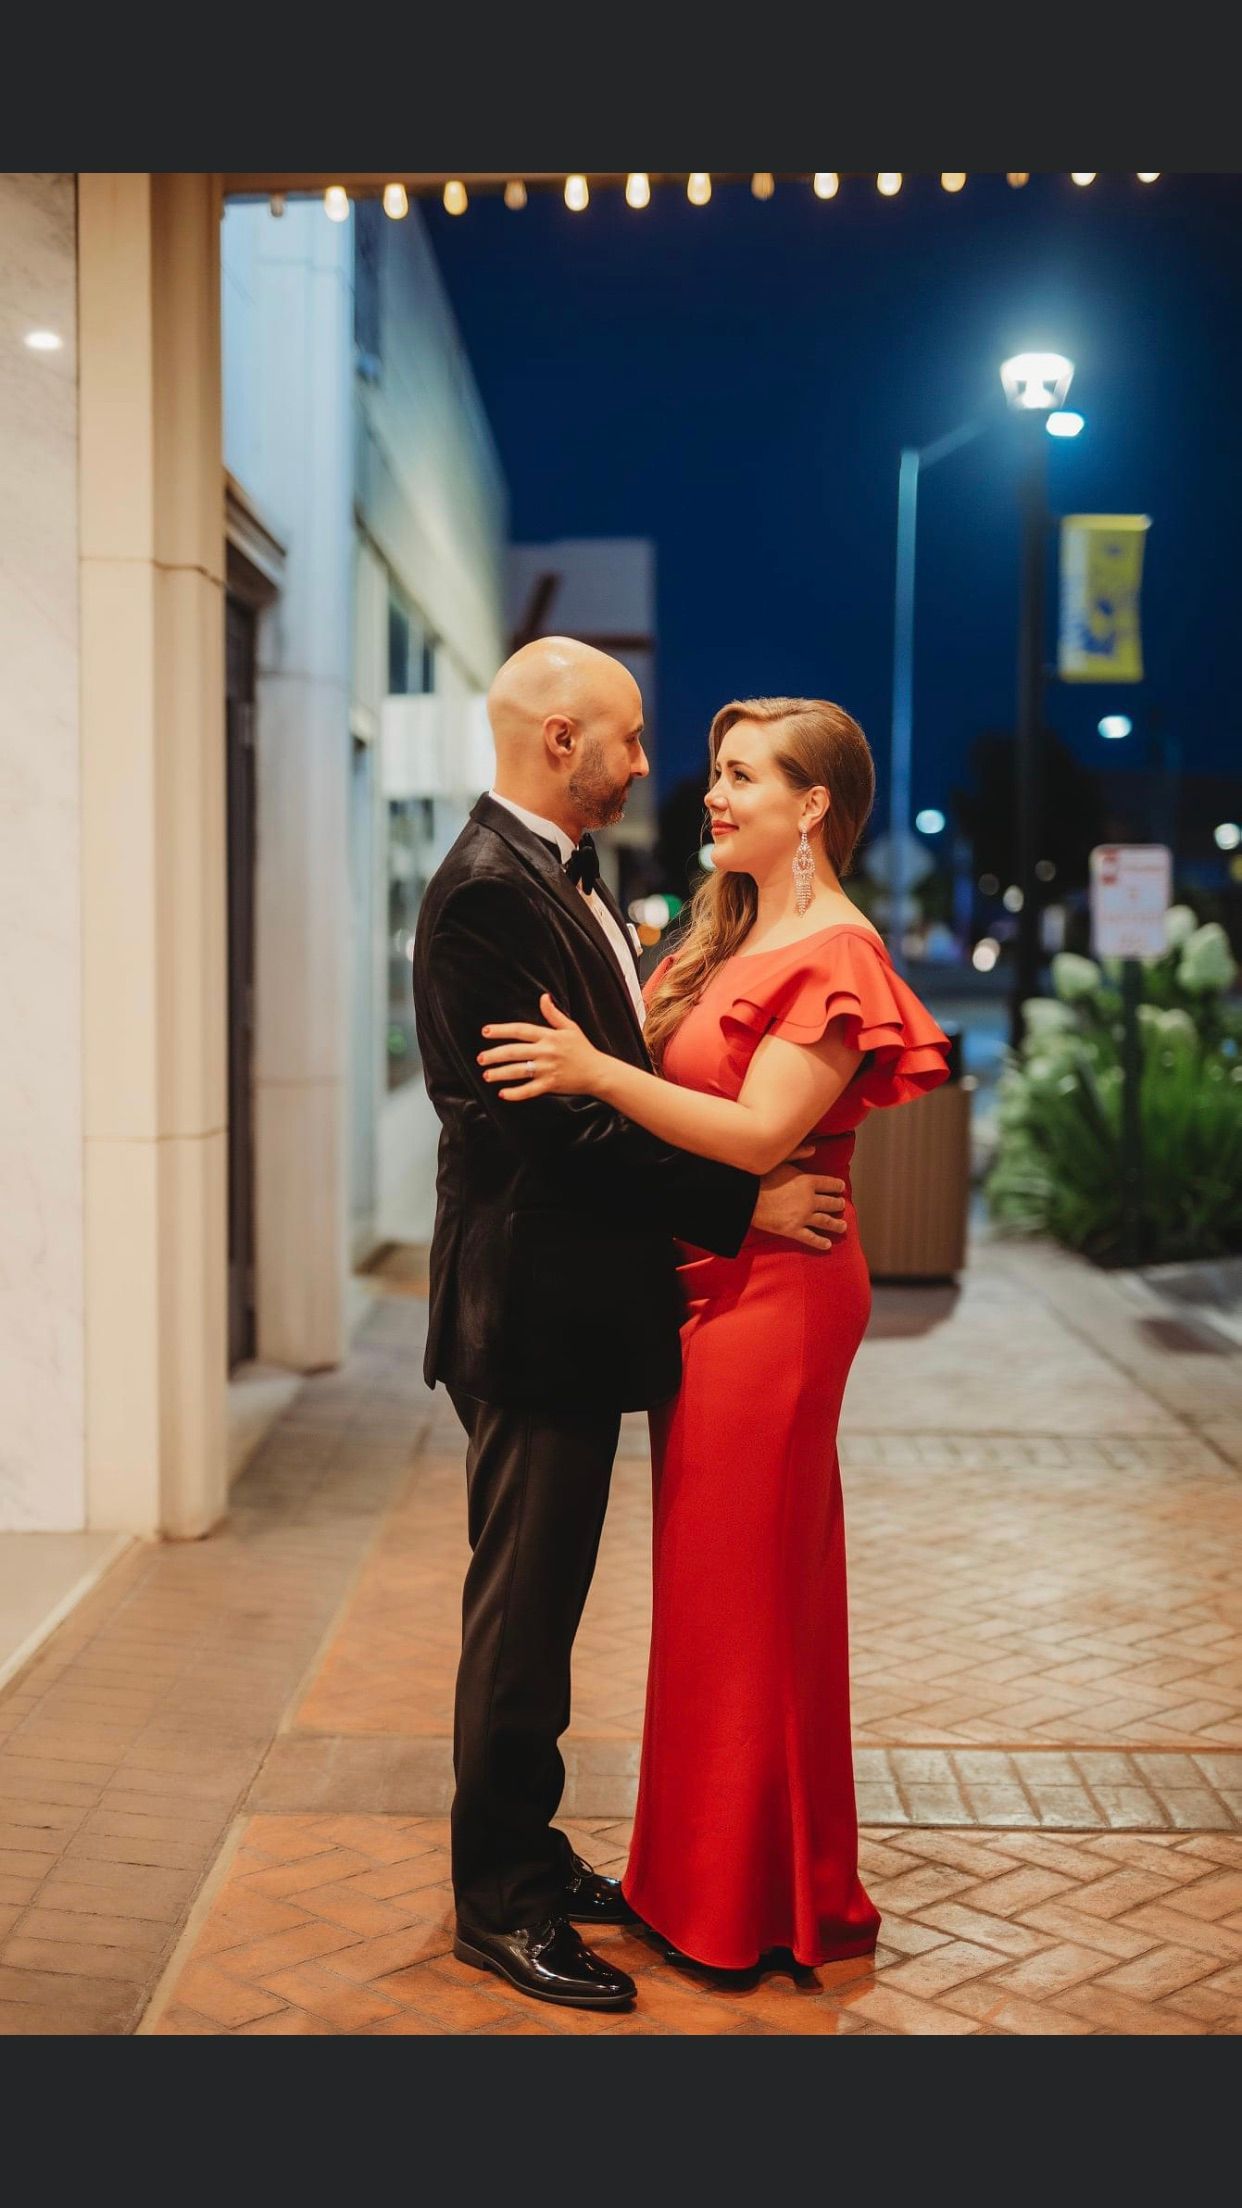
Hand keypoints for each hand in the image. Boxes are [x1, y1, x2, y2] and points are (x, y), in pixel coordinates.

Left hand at [478, 993, 606, 1100]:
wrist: (598, 1072)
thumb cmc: (583, 1049)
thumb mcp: (570, 1028)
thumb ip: (553, 1014)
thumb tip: (543, 997)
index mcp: (549, 1036)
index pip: (520, 1030)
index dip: (501, 1030)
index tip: (485, 1032)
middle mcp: (546, 1051)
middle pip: (514, 1051)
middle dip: (494, 1055)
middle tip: (481, 1058)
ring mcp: (548, 1069)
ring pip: (518, 1071)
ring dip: (500, 1073)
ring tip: (486, 1075)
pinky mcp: (551, 1085)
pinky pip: (530, 1090)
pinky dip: (516, 1093)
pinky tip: (503, 1094)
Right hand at [752, 1146, 847, 1249]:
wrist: (746, 1197)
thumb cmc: (761, 1176)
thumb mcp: (780, 1159)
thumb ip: (798, 1153)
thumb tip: (813, 1149)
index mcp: (808, 1182)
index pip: (829, 1184)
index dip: (837, 1186)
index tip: (841, 1188)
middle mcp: (809, 1200)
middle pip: (830, 1203)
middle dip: (838, 1205)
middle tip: (841, 1205)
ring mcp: (802, 1217)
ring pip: (825, 1222)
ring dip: (836, 1224)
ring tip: (842, 1226)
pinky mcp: (793, 1230)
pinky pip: (810, 1238)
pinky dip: (820, 1242)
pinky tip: (828, 1245)